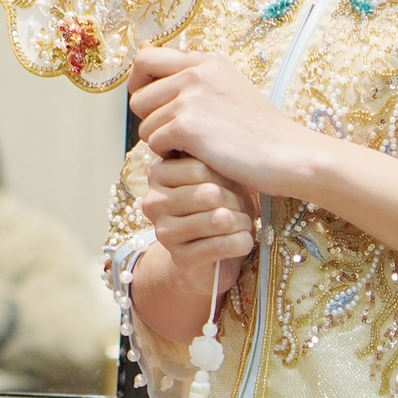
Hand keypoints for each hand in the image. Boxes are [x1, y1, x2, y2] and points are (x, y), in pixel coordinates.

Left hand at [129, 47, 324, 199]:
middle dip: (149, 118)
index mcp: (206, 61)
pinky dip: (169, 154)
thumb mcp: (231, 90)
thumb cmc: (262, 132)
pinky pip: (154, 142)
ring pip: (145, 122)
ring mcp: (190, 97)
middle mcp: (195, 72)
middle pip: (138, 94)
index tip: (151, 103)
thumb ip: (198, 82)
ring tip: (192, 147)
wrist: (287, 154)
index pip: (146, 58)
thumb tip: (153, 84)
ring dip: (161, 140)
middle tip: (173, 134)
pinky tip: (195, 157)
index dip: (139, 83)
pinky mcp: (187, 126)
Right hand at [142, 155, 256, 302]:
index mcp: (157, 174)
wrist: (211, 256)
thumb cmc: (219, 207)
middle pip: (210, 193)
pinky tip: (244, 241)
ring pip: (219, 219)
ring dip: (242, 222)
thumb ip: (213, 156)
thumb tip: (224, 137)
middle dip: (236, 201)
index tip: (233, 184)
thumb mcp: (217, 177)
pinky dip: (242, 242)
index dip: (226, 176)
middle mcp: (153, 202)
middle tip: (242, 208)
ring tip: (243, 223)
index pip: (199, 167)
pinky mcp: (181, 259)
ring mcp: (164, 232)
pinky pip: (221, 245)